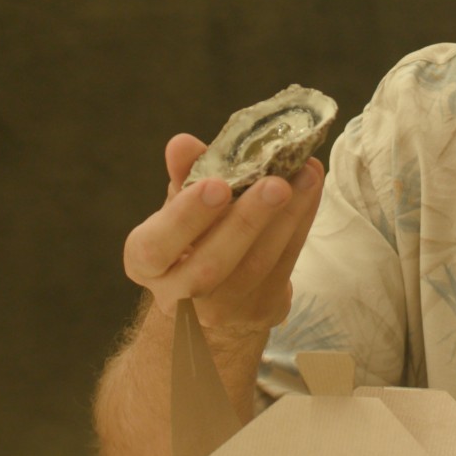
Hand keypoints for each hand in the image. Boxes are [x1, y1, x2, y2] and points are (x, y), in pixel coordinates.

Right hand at [121, 133, 325, 336]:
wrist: (215, 292)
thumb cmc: (193, 236)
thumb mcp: (180, 204)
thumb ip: (183, 174)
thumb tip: (183, 144)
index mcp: (146, 263)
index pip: (156, 246)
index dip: (186, 217)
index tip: (216, 184)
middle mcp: (176, 295)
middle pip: (210, 265)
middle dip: (246, 221)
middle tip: (275, 183)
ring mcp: (220, 311)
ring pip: (255, 267)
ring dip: (286, 218)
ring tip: (305, 177)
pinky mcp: (260, 311)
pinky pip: (284, 266)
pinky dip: (300, 225)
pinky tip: (310, 191)